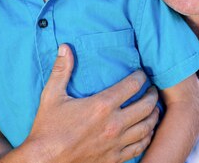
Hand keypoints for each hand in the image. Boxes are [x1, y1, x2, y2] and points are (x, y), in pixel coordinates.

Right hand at [17, 44, 158, 162]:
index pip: (132, 85)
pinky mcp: (114, 158)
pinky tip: (147, 131)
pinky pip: (139, 146)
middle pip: (146, 106)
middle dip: (152, 95)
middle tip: (152, 90)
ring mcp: (116, 143)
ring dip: (153, 115)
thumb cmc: (47, 128)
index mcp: (101, 106)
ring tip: (154, 108)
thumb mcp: (52, 96)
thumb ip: (61, 70)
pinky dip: (147, 137)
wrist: (44, 161)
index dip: (141, 77)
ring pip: (147, 127)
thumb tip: (65, 47)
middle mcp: (113, 124)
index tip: (141, 74)